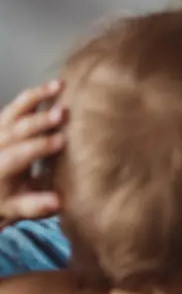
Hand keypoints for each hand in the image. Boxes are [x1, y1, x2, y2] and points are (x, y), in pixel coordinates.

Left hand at [0, 81, 66, 226]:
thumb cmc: (5, 199)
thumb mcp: (17, 208)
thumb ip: (35, 205)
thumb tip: (59, 202)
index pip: (15, 156)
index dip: (38, 147)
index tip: (62, 140)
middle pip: (14, 130)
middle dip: (39, 121)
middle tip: (62, 112)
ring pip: (14, 111)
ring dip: (37, 97)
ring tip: (59, 86)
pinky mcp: (3, 122)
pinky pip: (17, 105)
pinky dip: (35, 95)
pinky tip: (55, 86)